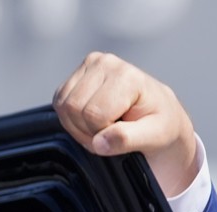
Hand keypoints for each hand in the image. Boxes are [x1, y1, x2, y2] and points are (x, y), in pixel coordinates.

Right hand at [53, 52, 198, 196]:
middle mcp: (106, 63)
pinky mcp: (76, 75)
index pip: (94, 114)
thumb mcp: (154, 136)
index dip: (102, 134)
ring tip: (102, 126)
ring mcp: (90, 65)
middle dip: (87, 130)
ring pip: (63, 106)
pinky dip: (71, 118)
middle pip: (74, 108)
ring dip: (78, 126)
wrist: (158, 112)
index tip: (120, 135)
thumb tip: (99, 142)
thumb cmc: (158, 123)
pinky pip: (58, 103)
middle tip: (109, 133)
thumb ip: (127, 139)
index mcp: (126, 76)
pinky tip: (91, 118)